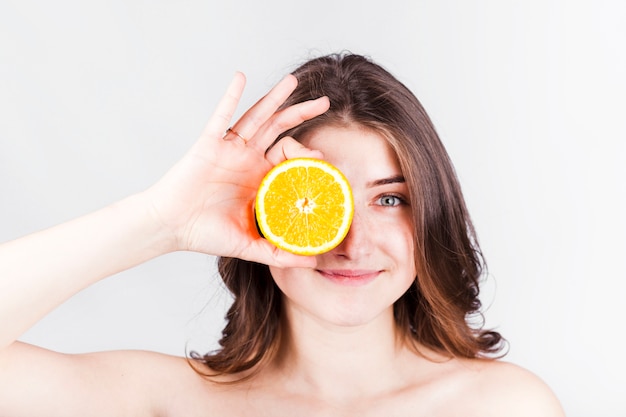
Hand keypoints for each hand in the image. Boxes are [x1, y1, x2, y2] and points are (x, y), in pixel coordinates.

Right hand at [145, 72, 328, 266]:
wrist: (171, 227)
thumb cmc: (206, 234)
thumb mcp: (250, 246)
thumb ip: (280, 253)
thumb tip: (314, 262)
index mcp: (260, 178)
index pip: (290, 158)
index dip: (308, 153)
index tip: (325, 157)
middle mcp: (247, 159)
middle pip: (280, 129)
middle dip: (301, 113)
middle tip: (324, 103)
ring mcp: (229, 149)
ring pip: (257, 117)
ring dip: (274, 98)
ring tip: (293, 81)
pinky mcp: (209, 143)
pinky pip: (222, 115)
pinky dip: (231, 95)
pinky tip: (242, 77)